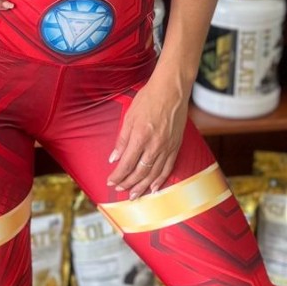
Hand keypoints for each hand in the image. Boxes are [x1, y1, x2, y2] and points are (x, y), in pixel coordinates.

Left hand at [106, 74, 189, 198]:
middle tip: (119, 189)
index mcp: (140, 137)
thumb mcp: (129, 116)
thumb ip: (122, 140)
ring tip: (134, 195)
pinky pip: (168, 168)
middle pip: (139, 172)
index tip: (110, 182)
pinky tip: (154, 188)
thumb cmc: (148, 99)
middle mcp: (154, 145)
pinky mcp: (176, 146)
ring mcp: (167, 147)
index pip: (126, 164)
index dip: (117, 176)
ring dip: (142, 186)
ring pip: (153, 174)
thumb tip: (114, 158)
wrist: (172, 90)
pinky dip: (160, 180)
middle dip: (128, 183)